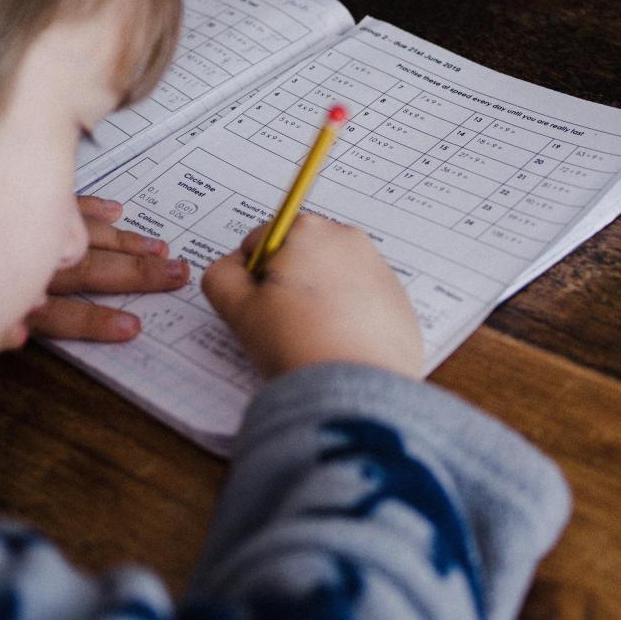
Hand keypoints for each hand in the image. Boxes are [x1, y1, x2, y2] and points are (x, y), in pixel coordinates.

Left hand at [27, 197, 187, 340]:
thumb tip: (20, 337)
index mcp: (13, 297)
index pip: (61, 314)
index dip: (96, 321)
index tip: (133, 327)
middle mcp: (24, 262)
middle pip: (86, 269)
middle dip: (135, 272)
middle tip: (175, 273)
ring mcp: (24, 229)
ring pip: (82, 234)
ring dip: (123, 242)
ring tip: (158, 247)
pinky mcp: (19, 203)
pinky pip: (61, 204)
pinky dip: (90, 207)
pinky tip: (113, 210)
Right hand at [202, 214, 424, 379]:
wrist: (355, 390)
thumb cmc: (294, 343)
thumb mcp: (237, 309)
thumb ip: (221, 275)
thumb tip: (234, 266)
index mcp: (307, 229)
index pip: (260, 243)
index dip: (251, 279)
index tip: (261, 308)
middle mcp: (348, 238)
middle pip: (299, 256)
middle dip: (288, 284)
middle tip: (286, 325)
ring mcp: (379, 269)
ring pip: (331, 279)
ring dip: (318, 300)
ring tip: (314, 338)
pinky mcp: (399, 301)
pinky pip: (361, 301)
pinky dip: (348, 317)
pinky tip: (340, 346)